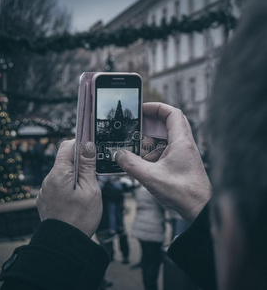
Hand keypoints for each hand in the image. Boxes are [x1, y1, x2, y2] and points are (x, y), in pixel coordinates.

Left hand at [36, 140, 101, 236]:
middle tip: (92, 173)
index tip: (91, 147)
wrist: (64, 244)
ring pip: (62, 173)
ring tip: (85, 190)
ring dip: (73, 176)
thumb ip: (88, 166)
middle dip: (79, 162)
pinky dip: (67, 186)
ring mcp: (45, 190)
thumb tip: (88, 145)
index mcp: (59, 174)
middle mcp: (48, 180)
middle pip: (64, 160)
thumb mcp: (90, 189)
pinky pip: (57, 185)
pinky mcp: (45, 199)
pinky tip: (75, 198)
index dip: (80, 143)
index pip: (67, 146)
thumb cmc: (80, 219)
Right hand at [116, 103, 211, 222]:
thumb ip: (131, 164)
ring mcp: (183, 155)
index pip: (172, 113)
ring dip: (150, 142)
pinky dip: (154, 154)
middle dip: (150, 125)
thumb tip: (118, 155)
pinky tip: (144, 164)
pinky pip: (166, 152)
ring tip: (137, 149)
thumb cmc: (184, 193)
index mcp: (181, 141)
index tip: (142, 108)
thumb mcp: (151, 177)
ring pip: (165, 140)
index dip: (156, 107)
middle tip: (135, 128)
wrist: (201, 210)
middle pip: (168, 124)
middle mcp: (184, 145)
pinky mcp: (181, 164)